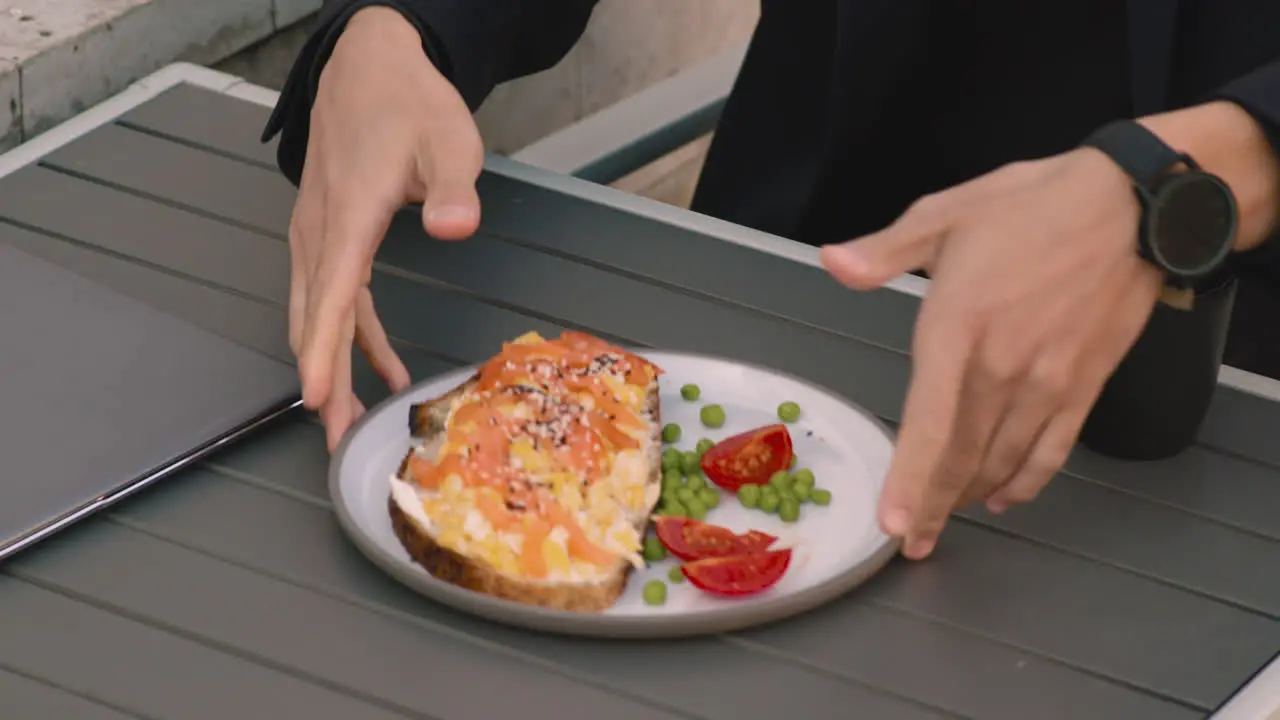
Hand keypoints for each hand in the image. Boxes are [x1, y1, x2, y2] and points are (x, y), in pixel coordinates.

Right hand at [289, 6, 484, 449]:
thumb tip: (453, 226)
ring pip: (316, 314)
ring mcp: (319, 235)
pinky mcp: (329, 236)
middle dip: (324, 382)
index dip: (325, 352)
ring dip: (332, 367)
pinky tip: (383, 368)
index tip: (319, 401)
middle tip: (337, 442)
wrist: (368, 68)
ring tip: (350, 423)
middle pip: (313, 319)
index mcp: (348, 214)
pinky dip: (352, 336)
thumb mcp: (447, 138)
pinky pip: (335, 297)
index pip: (332, 294)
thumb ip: (452, 186)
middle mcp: (321, 231)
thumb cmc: (407, 103)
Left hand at [821, 148, 1161, 558]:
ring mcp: (1047, 384)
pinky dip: (1026, 481)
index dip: (909, 481)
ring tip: (941, 521)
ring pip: (1001, 462)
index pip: (928, 426)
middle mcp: (1001, 370)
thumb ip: (884, 252)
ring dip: (969, 497)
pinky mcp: (1084, 387)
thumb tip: (833, 262)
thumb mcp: (945, 213)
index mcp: (957, 331)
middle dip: (930, 506)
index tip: (891, 524)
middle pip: (961, 459)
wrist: (1131, 206)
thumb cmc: (1032, 205)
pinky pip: (1052, 451)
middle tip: (910, 540)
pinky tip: (1004, 497)